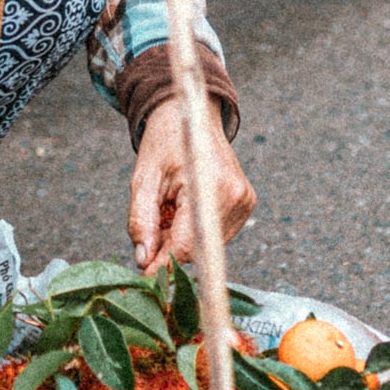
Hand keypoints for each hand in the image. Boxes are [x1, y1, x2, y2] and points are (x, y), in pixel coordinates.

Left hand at [129, 93, 254, 269]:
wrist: (191, 115)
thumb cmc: (163, 143)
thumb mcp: (143, 180)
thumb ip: (141, 221)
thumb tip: (144, 260)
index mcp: (210, 187)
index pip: (186, 245)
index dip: (162, 263)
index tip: (142, 274)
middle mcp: (236, 196)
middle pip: (197, 248)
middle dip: (169, 247)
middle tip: (150, 228)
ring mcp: (245, 201)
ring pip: (206, 245)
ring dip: (182, 238)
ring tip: (169, 207)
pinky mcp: (247, 203)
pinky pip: (216, 234)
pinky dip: (195, 230)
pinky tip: (185, 206)